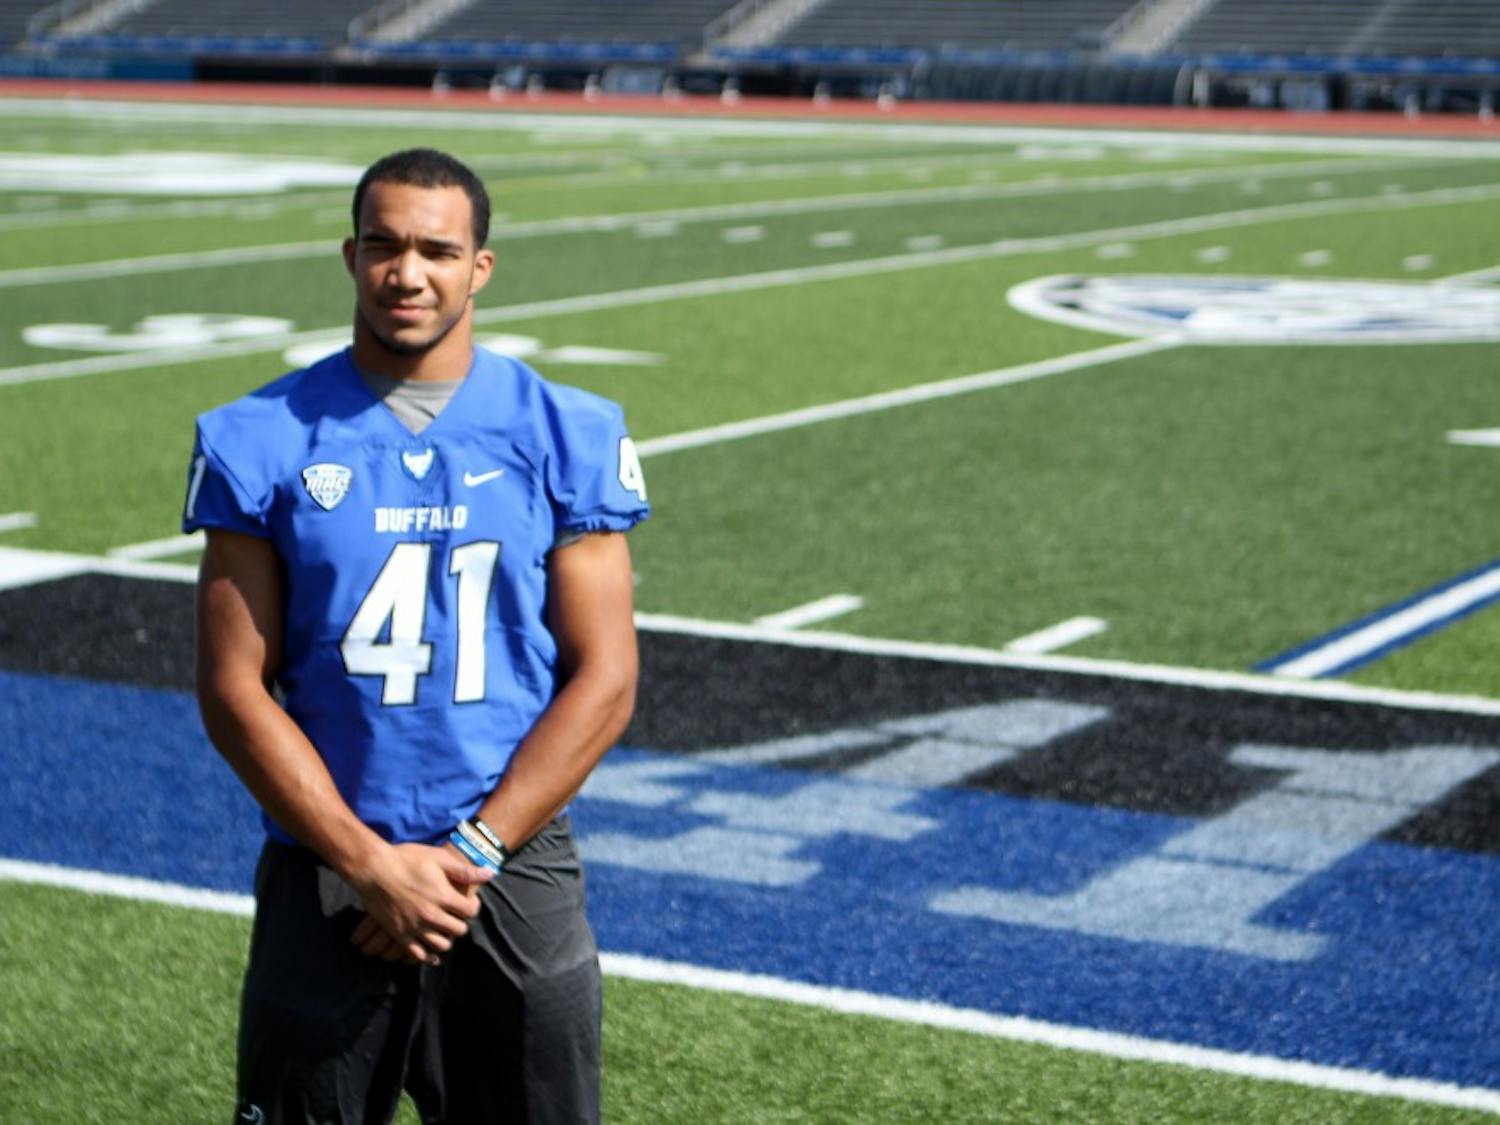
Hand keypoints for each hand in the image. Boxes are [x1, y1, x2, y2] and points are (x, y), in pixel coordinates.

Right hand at [347, 842, 491, 963]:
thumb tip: (490, 873)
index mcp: (444, 897)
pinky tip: (431, 952)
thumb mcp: (438, 859)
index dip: (473, 906)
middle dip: (460, 922)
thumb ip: (465, 871)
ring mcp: (415, 927)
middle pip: (459, 930)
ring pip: (441, 945)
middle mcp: (432, 916)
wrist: (374, 869)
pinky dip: (427, 956)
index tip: (468, 902)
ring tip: (444, 930)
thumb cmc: (407, 859)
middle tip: (456, 916)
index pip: (471, 912)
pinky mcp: (400, 935)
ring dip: (446, 938)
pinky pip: (418, 955)